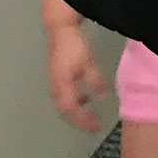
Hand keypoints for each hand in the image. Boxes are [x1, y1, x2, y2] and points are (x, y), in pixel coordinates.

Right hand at [44, 14, 105, 133]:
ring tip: (90, 113)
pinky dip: (76, 99)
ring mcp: (55, 82)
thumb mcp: (87, 63)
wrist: (60, 30)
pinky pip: (66, 94)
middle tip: (94, 125)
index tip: (95, 127)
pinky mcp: (57, 76)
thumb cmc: (73, 46)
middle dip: (80, 118)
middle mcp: (55, 87)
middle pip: (66, 110)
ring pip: (65, 103)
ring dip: (77, 110)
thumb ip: (94, 80)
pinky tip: (86, 96)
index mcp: (61, 86)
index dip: (82, 120)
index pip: (70, 110)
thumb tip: (102, 96)